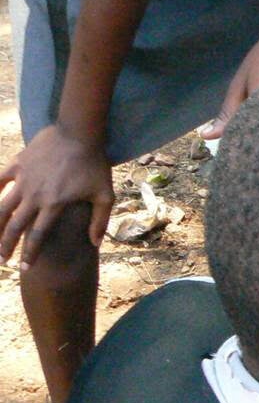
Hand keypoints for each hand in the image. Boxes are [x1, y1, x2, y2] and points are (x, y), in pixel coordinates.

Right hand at [0, 124, 112, 265]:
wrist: (79, 133)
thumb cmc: (94, 165)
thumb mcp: (104, 195)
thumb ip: (99, 221)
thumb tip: (95, 244)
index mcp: (55, 205)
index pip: (38, 236)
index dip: (30, 254)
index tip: (25, 269)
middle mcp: (35, 195)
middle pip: (14, 226)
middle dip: (6, 245)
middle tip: (3, 260)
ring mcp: (23, 179)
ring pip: (0, 207)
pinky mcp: (17, 164)